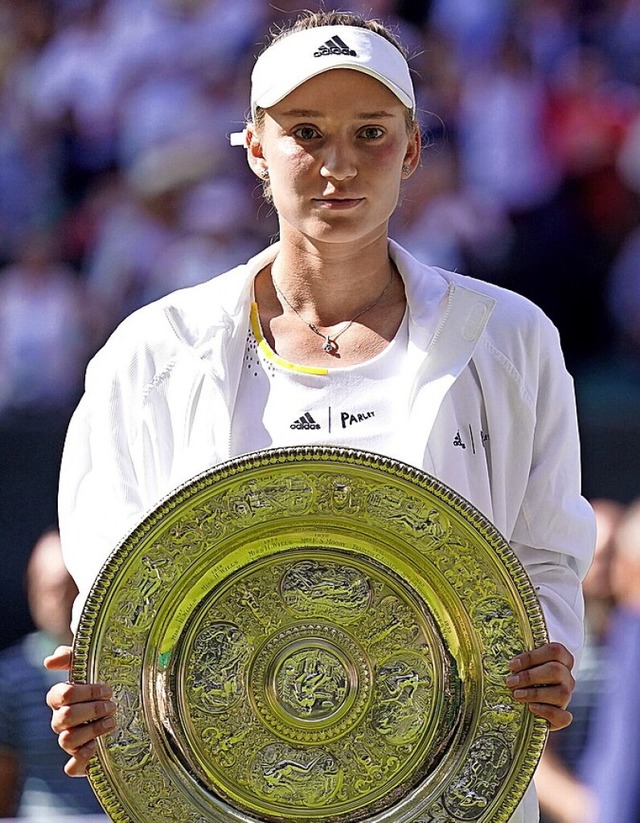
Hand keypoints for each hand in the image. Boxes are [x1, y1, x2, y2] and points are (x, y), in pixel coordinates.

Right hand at [44, 645, 115, 776]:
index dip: (84, 692)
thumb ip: (71, 656)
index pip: (60, 695)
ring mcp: (70, 741)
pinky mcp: (82, 760)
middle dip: (91, 710)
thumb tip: (50, 661)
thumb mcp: (92, 664)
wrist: (125, 704)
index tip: (107, 689)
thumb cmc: (103, 683)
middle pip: (64, 718)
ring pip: (67, 741)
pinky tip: (96, 748)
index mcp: (61, 698)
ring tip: (111, 722)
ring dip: (91, 731)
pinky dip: (81, 759)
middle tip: (112, 705)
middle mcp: (62, 721)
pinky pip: (71, 767)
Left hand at [506, 642, 574, 730]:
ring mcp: (567, 696)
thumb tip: (491, 651)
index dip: (532, 657)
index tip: (511, 665)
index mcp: (561, 658)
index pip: (555, 651)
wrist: (527, 701)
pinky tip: (531, 708)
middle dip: (530, 676)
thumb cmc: (522, 674)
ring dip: (536, 694)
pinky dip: (547, 712)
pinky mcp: (562, 716)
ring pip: (562, 693)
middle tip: (510, 682)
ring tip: (516, 695)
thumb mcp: (521, 663)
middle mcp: (567, 677)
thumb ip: (517, 657)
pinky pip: (563, 717)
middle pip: (557, 671)